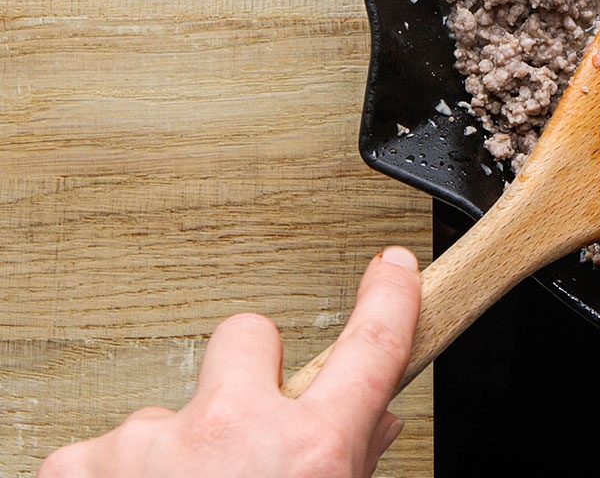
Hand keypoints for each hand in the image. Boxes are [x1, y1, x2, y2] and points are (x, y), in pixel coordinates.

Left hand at [40, 246, 421, 477]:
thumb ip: (347, 470)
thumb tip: (367, 432)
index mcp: (310, 451)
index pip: (373, 347)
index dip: (389, 298)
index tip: (392, 269)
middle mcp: (232, 432)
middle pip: (248, 336)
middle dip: (246, 374)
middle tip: (240, 430)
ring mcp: (150, 442)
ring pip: (166, 412)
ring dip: (169, 456)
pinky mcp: (79, 467)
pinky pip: (101, 452)